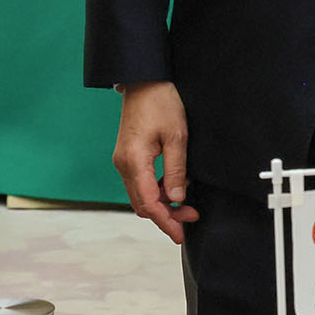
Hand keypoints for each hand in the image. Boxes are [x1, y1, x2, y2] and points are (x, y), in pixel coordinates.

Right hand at [112, 80, 195, 244]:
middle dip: (166, 215)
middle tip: (191, 217)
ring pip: (141, 195)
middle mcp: (123, 164)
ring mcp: (123, 161)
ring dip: (162, 203)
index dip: (165, 222)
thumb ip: (177, 170)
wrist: (144, 80)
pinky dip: (157, 190)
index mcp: (134, 161)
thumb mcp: (177, 136)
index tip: (179, 234)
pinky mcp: (128, 156)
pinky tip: (175, 186)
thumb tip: (178, 199)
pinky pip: (140, 183)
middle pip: (142, 204)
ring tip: (187, 204)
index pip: (149, 203)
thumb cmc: (161, 102)